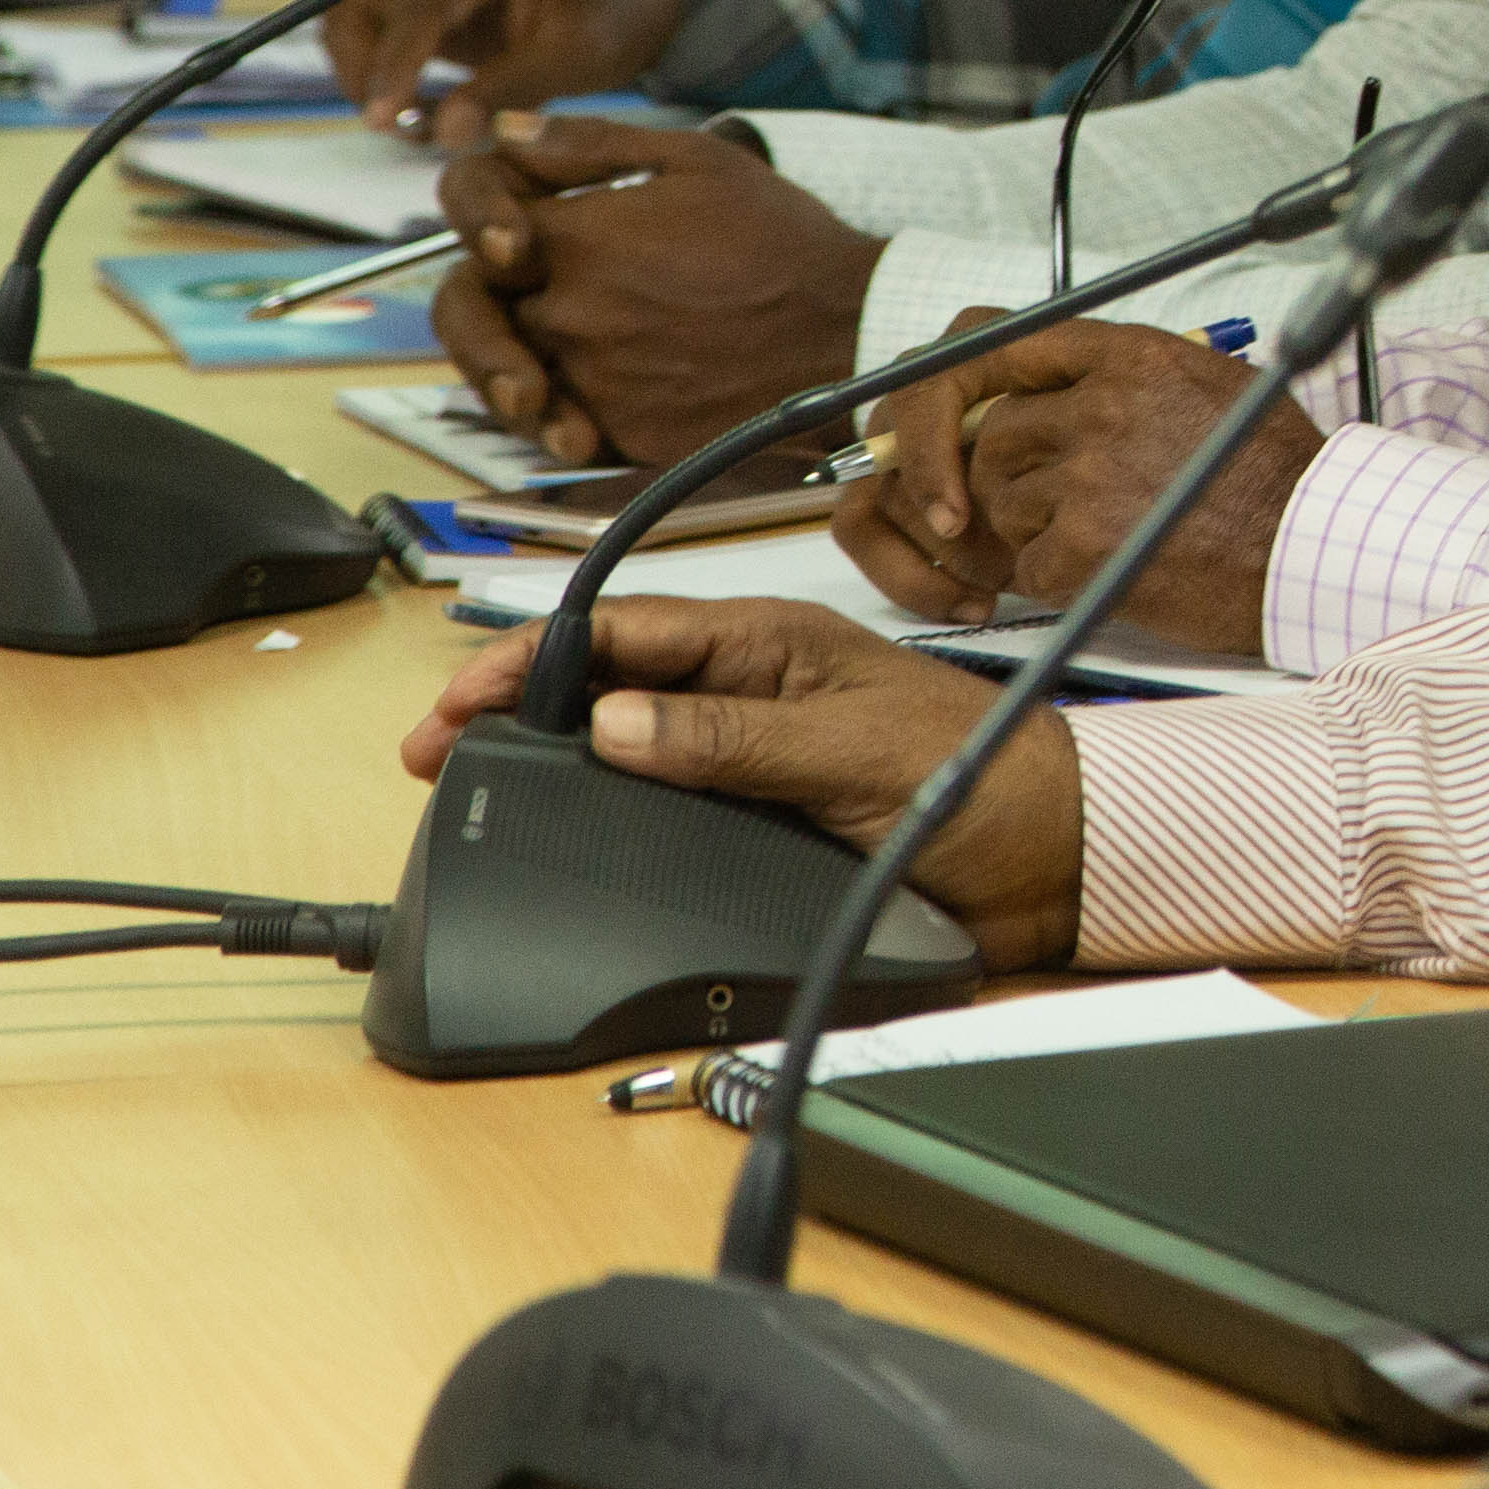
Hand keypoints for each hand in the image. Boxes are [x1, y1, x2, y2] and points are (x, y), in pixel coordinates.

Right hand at [322, 0, 689, 139]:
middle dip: (370, 77)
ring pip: (350, 27)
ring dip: (368, 82)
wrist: (621, 2)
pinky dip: (381, 81)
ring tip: (422, 128)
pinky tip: (425, 113)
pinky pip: (368, 41)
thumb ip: (510, 92)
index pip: (418, 6)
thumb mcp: (577, 59)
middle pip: (357, 7)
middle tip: (412, 135)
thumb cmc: (609, 21)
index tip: (381, 121)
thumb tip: (444, 133)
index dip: (394, 66)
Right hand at [401, 596, 1082, 969]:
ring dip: (554, 761)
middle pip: (607, 684)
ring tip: (479, 792)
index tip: (460, 702)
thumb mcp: (845, 751)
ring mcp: (753, 753)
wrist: (1055, 857)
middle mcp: (750, 689)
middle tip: (434, 754)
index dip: (530, 659)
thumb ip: (729, 737)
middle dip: (516, 709)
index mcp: (767, 641)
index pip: (622, 631)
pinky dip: (611, 814)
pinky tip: (571, 837)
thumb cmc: (979, 774)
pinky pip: (669, 807)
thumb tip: (611, 722)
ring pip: (628, 744)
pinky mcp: (765, 814)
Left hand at [425, 112, 882, 470]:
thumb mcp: (696, 159)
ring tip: (560, 345)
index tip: (513, 220)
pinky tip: (596, 392)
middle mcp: (565, 313)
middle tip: (517, 296)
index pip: (470, 210)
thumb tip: (506, 130)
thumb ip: (589, 141)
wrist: (846, 333)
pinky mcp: (619, 434)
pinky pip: (555, 423)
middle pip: (468, 306)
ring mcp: (588, 380)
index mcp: (575, 238)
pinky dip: (562, 408)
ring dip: (516, 357)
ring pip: (505, 371)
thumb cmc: (780, 239)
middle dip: (482, 297)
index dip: (481, 208)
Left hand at [826, 316, 1320, 651]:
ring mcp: (1091, 473)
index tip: (951, 427)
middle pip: (992, 437)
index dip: (955, 390)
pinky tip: (1116, 574)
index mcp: (1130, 355)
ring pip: (1003, 504)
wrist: (1315, 549)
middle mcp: (1104, 403)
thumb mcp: (1204, 384)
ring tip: (1105, 542)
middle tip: (1049, 511)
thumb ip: (1120, 376)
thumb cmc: (1271, 476)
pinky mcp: (1087, 543)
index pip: (994, 343)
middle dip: (1005, 482)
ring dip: (1034, 535)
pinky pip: (1027, 566)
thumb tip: (1039, 394)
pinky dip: (1057, 583)